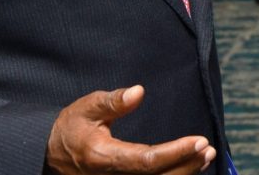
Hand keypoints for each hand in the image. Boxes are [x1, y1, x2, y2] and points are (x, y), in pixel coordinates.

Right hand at [46, 86, 215, 173]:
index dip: (176, 152)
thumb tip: (138, 92)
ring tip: (205, 156)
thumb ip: (113, 101)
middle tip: (208, 148)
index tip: (199, 141)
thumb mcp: (87, 107)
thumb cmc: (71, 128)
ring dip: (184, 173)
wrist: (51, 153)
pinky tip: (189, 166)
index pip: (147, 161)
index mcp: (103, 157)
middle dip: (186, 165)